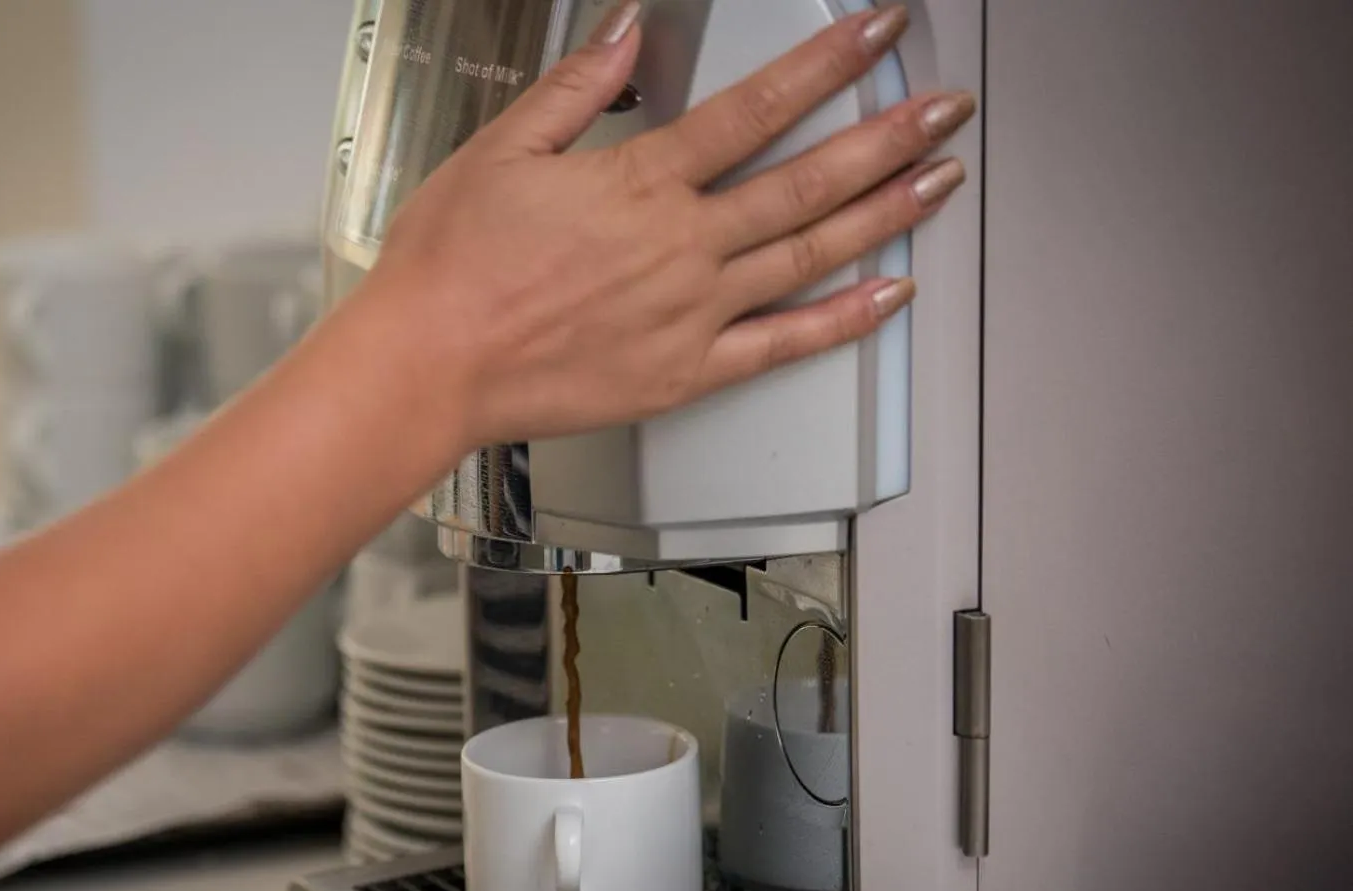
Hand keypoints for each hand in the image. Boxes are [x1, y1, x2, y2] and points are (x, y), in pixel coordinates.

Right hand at [359, 1, 975, 452]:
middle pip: (807, 181)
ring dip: (885, 215)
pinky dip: (841, 320)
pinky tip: (888, 295)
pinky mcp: (686, 373)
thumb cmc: (453, 267)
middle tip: (946, 112)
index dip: (828, 64)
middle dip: (888, 137)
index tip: (879, 32)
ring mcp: (693, 313)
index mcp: (640, 182)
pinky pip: (782, 345)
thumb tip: (627, 32)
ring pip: (810, 255)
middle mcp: (682, 246)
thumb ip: (577, 89)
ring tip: (941, 182)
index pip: (756, 107)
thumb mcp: (503, 150)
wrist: (428, 366)